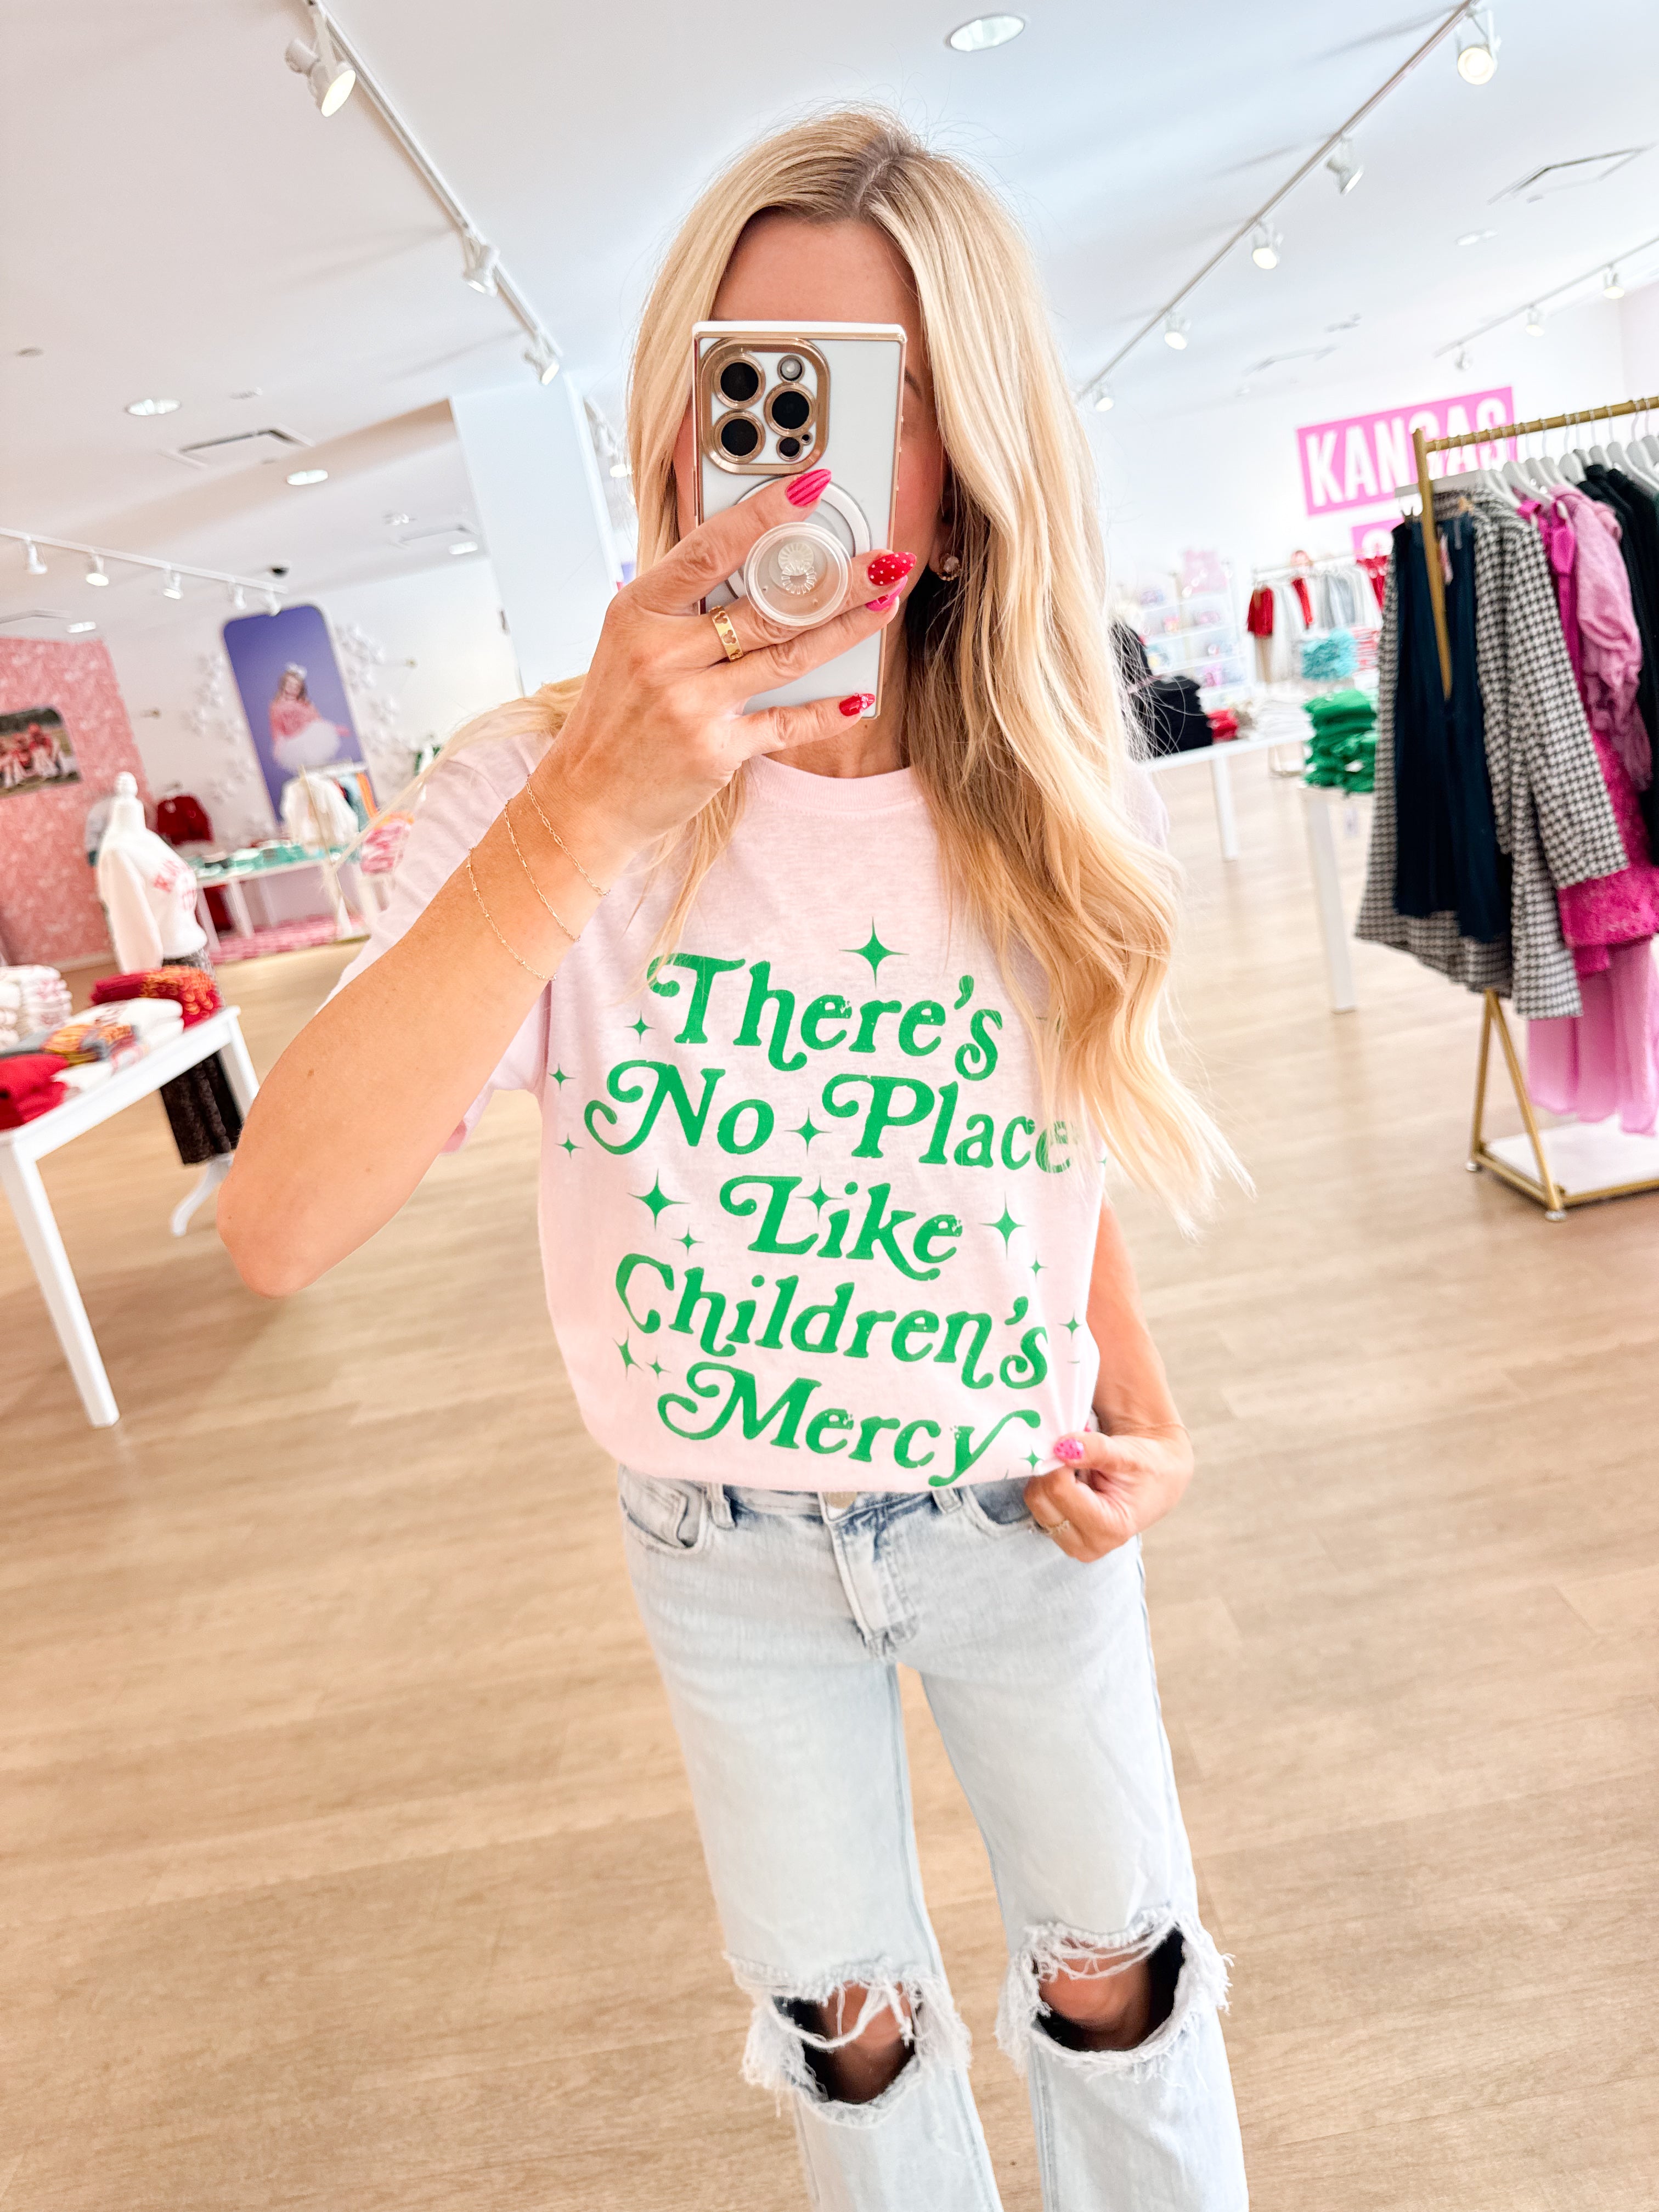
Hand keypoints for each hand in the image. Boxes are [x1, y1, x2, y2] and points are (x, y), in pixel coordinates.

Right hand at [534, 474, 906, 871]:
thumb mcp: (629, 642)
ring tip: (885, 607)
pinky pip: (785, 723)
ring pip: (787, 656)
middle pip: (767, 604)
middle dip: (838, 580)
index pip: (710, 549)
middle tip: (885, 561)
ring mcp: (690, 704)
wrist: (587, 796)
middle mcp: (663, 654)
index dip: (766, 515)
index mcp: (639, 612)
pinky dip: (827, 711)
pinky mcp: (715, 750)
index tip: (811, 488)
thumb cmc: (614, 715)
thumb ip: (681, 604)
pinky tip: (859, 697)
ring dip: (846, 630)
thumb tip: (750, 561)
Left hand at [1023, 1424, 1192, 1563]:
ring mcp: (1071, 1543)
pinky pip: (1037, 1504)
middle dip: (1052, 1468)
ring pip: (1034, 1500)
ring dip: (1049, 1476)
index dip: (1060, 1460)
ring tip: (1078, 1468)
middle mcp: (1087, 1545)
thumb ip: (1096, 1449)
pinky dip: (1048, 1485)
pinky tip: (1072, 1480)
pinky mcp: (1061, 1536)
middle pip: (1040, 1498)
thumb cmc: (1145, 1467)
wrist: (1154, 1482)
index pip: (1059, 1489)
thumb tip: (1061, 1447)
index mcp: (1109, 1529)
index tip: (1075, 1444)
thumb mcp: (1127, 1454)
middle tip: (1074, 1453)